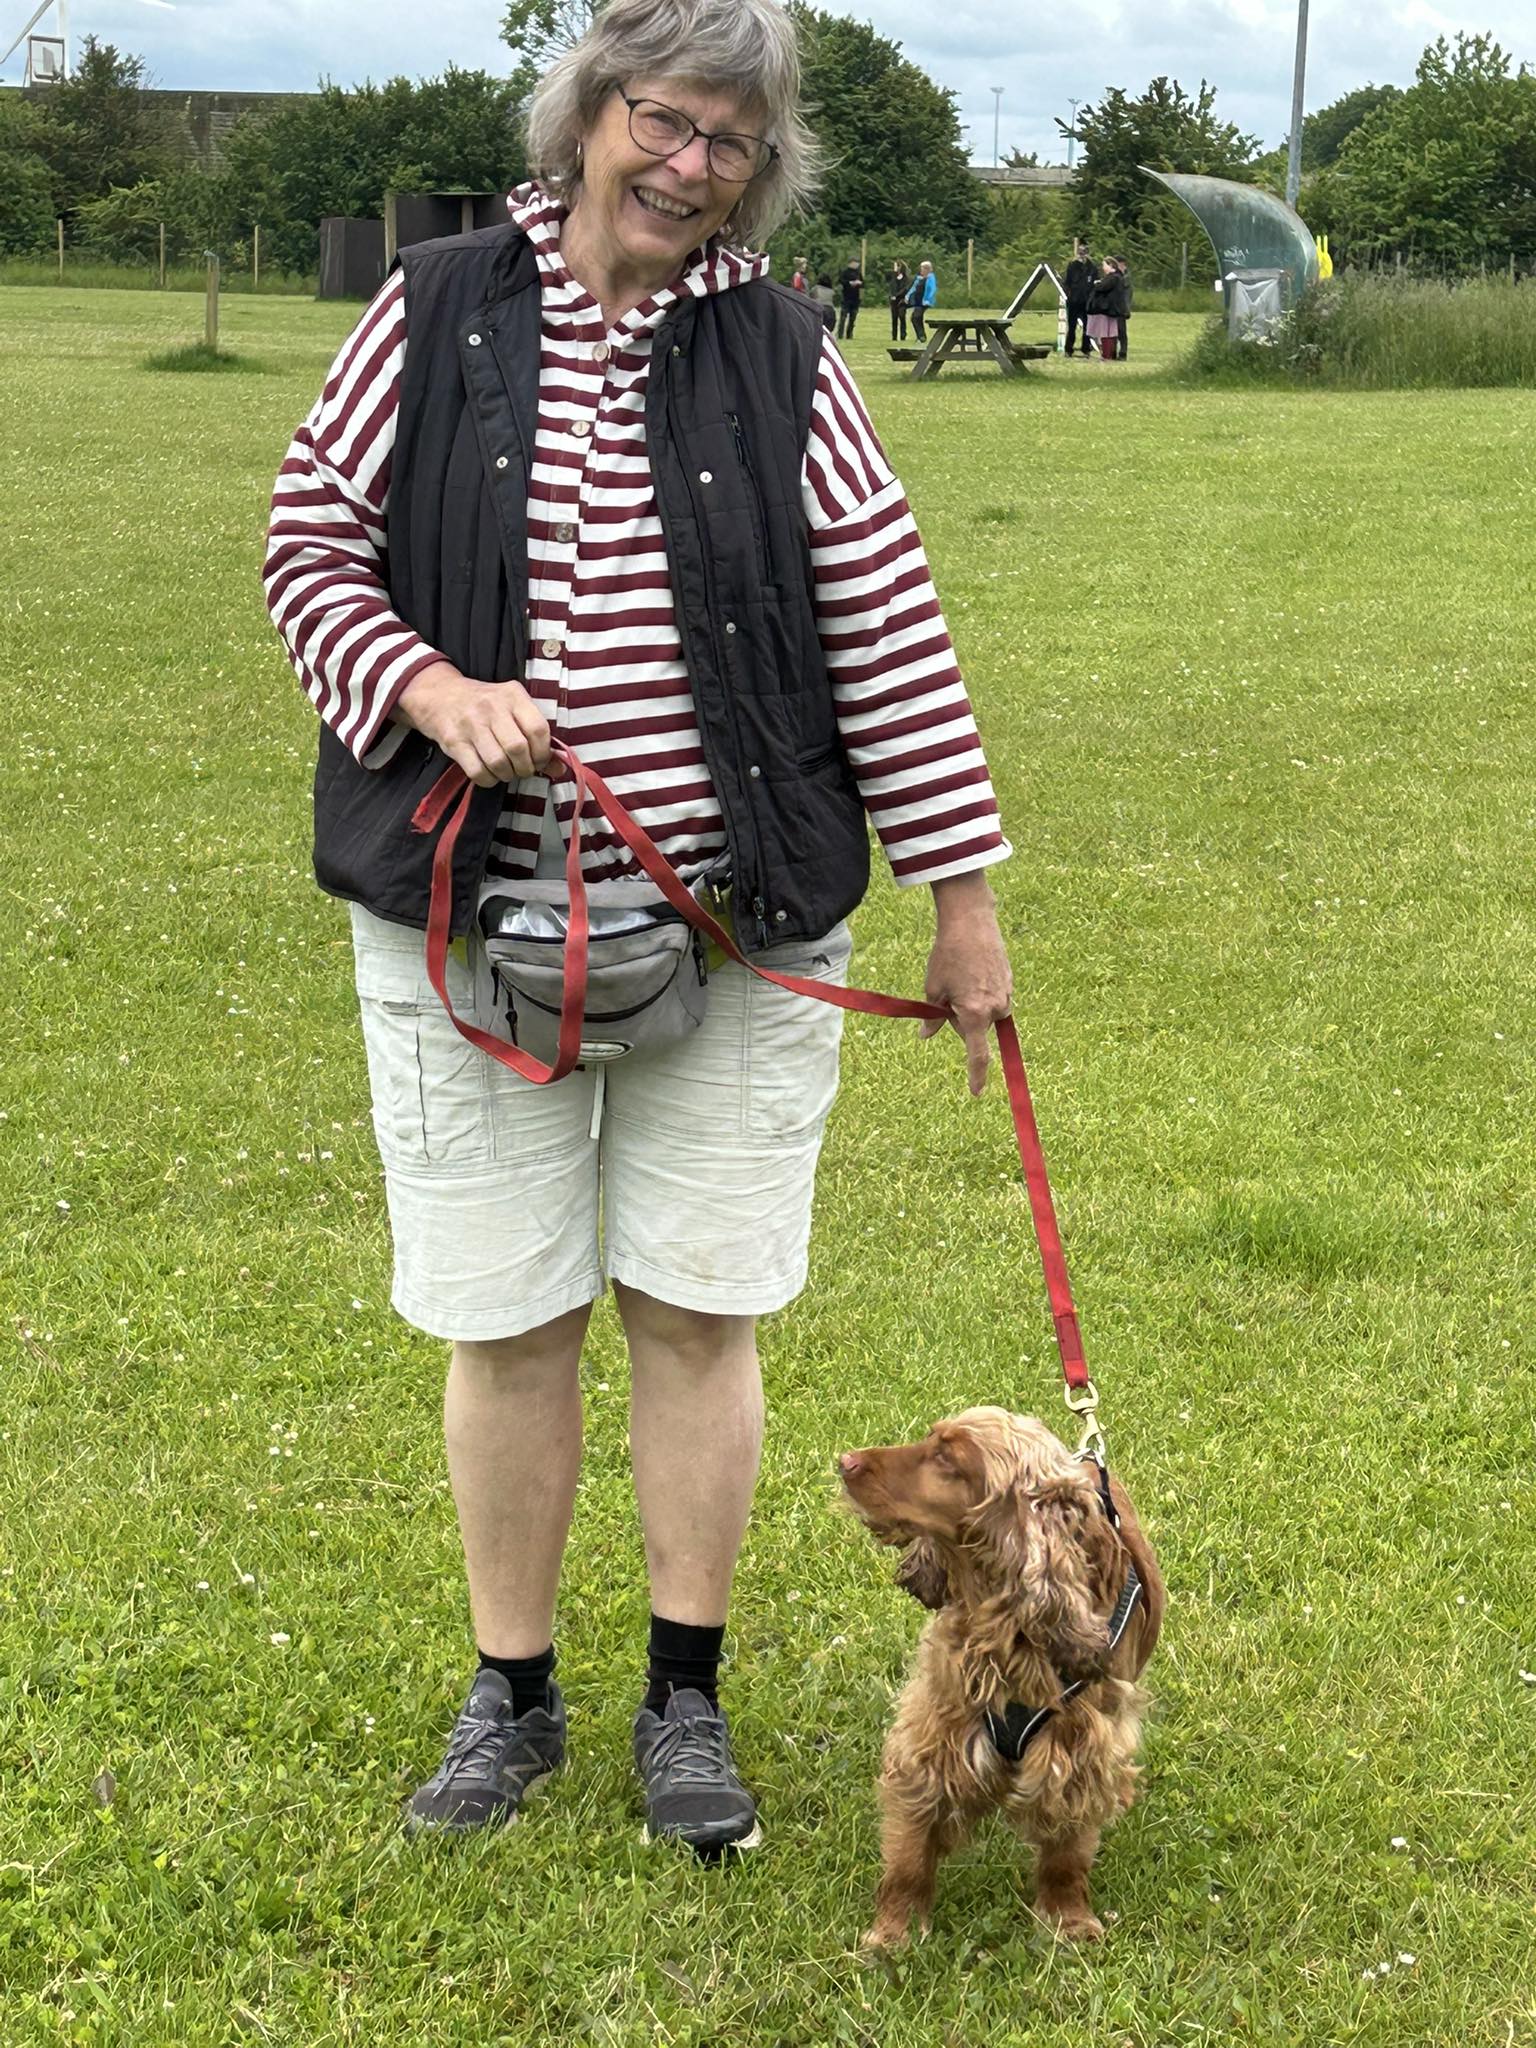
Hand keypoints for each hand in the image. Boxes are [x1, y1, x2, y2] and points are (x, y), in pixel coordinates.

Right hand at [394, 660, 556, 786]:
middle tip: (522, 769)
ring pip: (498, 763)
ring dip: (507, 775)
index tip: (538, 760)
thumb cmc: (485, 706)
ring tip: (506, 771)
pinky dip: (488, 780)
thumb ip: (537, 737)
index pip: (538, 729)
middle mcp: (492, 707)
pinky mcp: (454, 741)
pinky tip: (489, 773)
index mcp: (513, 696)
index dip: (543, 753)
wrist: (440, 696)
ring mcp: (471, 724)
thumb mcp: (513, 710)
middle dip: (525, 768)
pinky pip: (478, 772)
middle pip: (518, 749)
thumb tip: (560, 768)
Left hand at [919, 872, 1012, 1094]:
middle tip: (946, 993)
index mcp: (974, 1014)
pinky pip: (995, 999)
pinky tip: (971, 972)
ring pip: (986, 1014)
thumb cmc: (947, 955)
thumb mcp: (933, 988)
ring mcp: (1006, 995)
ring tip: (960, 978)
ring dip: (972, 1007)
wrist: (971, 922)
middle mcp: (995, 1008)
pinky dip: (982, 993)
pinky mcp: (1010, 983)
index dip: (976, 1076)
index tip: (976, 1093)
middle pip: (976, 1030)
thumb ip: (932, 1017)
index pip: (977, 1054)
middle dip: (961, 1020)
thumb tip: (926, 1035)